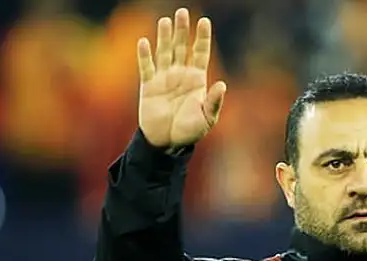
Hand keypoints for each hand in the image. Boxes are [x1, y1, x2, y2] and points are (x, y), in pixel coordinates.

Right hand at [137, 8, 225, 148]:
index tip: (204, 21)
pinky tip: (145, 42)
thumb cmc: (190, 131)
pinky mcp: (148, 86)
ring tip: (166, 21)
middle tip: (183, 12)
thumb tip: (222, 84)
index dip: (202, 38)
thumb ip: (213, 101)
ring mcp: (164, 79)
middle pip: (181, 47)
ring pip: (164, 53)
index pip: (200, 53)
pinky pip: (146, 67)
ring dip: (164, 37)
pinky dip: (144, 55)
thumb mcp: (207, 118)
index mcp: (197, 80)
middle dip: (182, 31)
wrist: (167, 143)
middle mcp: (180, 75)